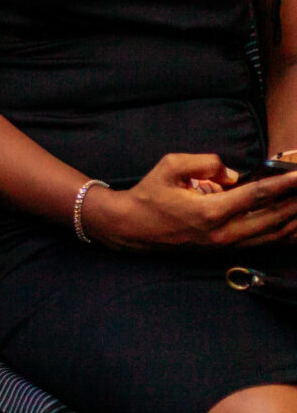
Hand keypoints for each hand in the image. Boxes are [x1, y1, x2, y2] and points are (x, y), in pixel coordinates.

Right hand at [80, 155, 296, 250]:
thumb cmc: (149, 194)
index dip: (283, 185)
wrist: (131, 227)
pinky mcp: (224, 250)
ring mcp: (224, 245)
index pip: (256, 195)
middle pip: (272, 218)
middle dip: (294, 203)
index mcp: (209, 211)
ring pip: (271, 235)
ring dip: (292, 220)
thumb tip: (232, 173)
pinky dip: (282, 235)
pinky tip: (293, 226)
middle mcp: (221, 232)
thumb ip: (205, 162)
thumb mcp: (170, 166)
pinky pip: (262, 243)